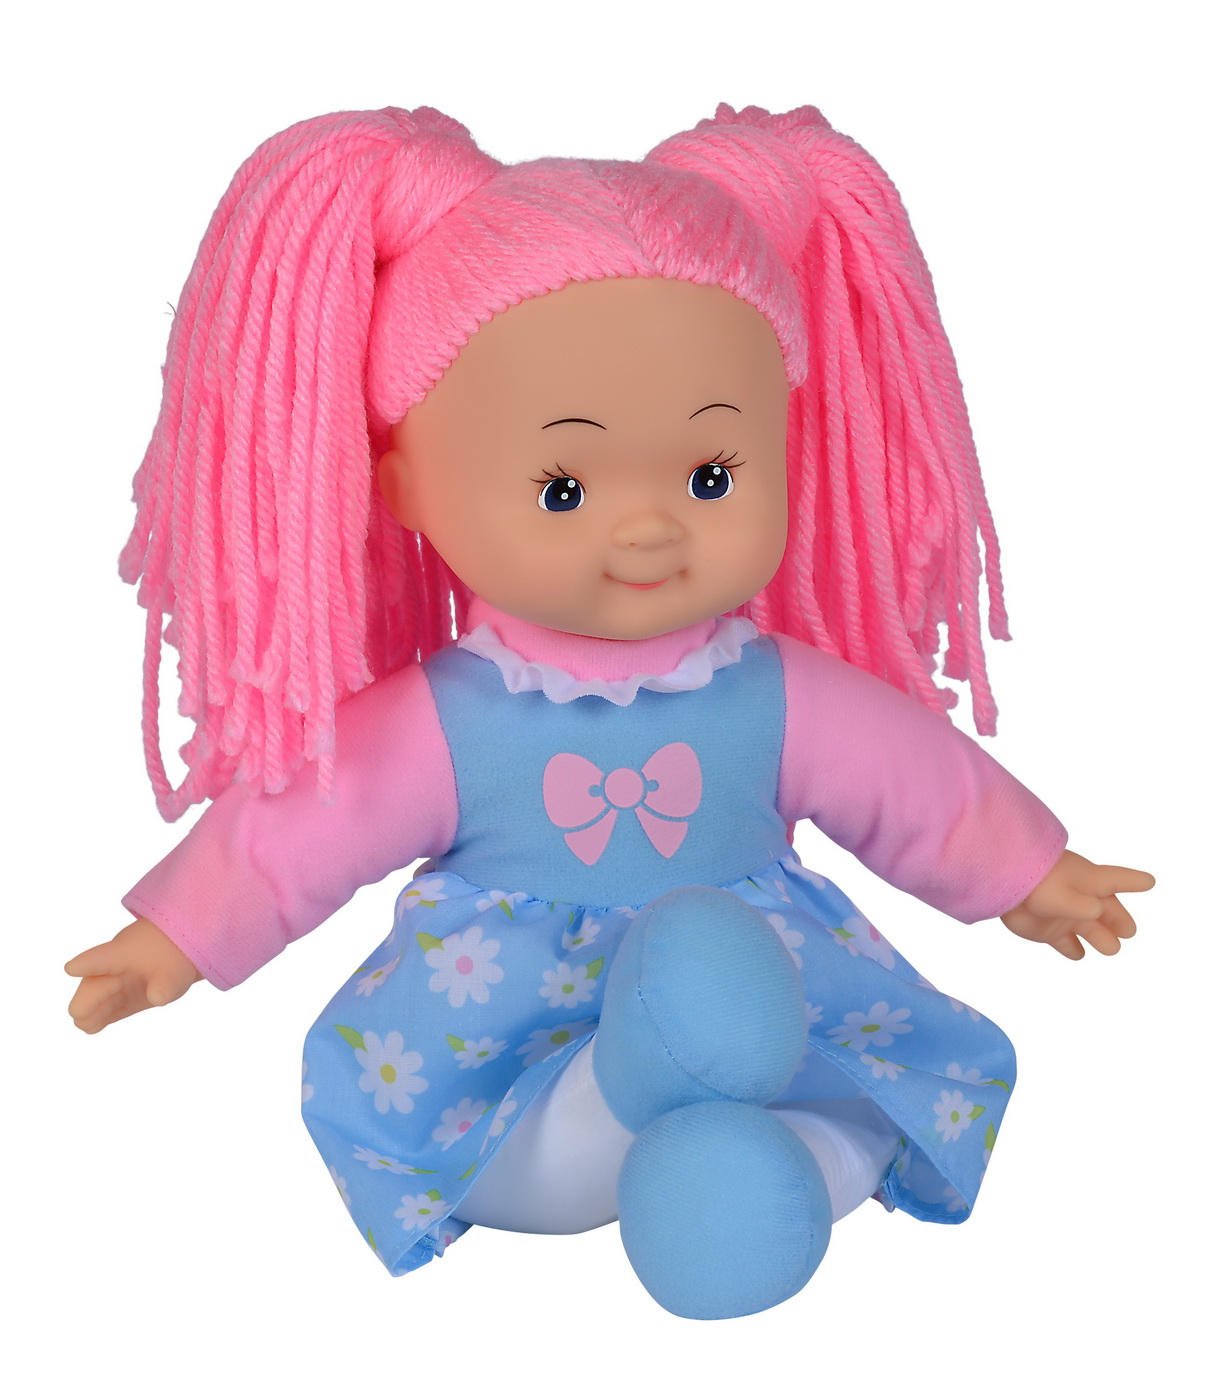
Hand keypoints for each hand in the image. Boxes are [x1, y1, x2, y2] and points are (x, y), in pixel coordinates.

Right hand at [66, 918, 201, 1032]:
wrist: (179, 953)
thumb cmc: (172, 955)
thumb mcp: (174, 968)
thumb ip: (165, 983)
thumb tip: (157, 998)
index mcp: (123, 953)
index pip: (101, 957)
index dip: (87, 963)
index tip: (72, 969)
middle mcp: (114, 970)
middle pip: (93, 984)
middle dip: (86, 1000)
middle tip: (81, 1015)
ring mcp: (117, 985)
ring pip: (97, 999)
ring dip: (90, 1012)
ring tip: (87, 1027)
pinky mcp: (123, 999)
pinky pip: (109, 1009)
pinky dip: (100, 1017)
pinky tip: (93, 1028)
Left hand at [1000, 849, 1153, 959]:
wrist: (999, 881)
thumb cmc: (1034, 880)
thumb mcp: (1061, 892)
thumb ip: (1079, 904)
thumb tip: (1097, 912)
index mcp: (1089, 882)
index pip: (1118, 880)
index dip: (1135, 881)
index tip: (1150, 882)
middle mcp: (1080, 899)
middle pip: (1107, 910)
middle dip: (1118, 919)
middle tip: (1129, 931)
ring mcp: (1064, 915)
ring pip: (1090, 929)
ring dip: (1100, 938)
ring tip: (1111, 948)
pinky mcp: (1047, 930)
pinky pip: (1065, 942)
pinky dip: (1072, 949)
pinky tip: (1078, 955)